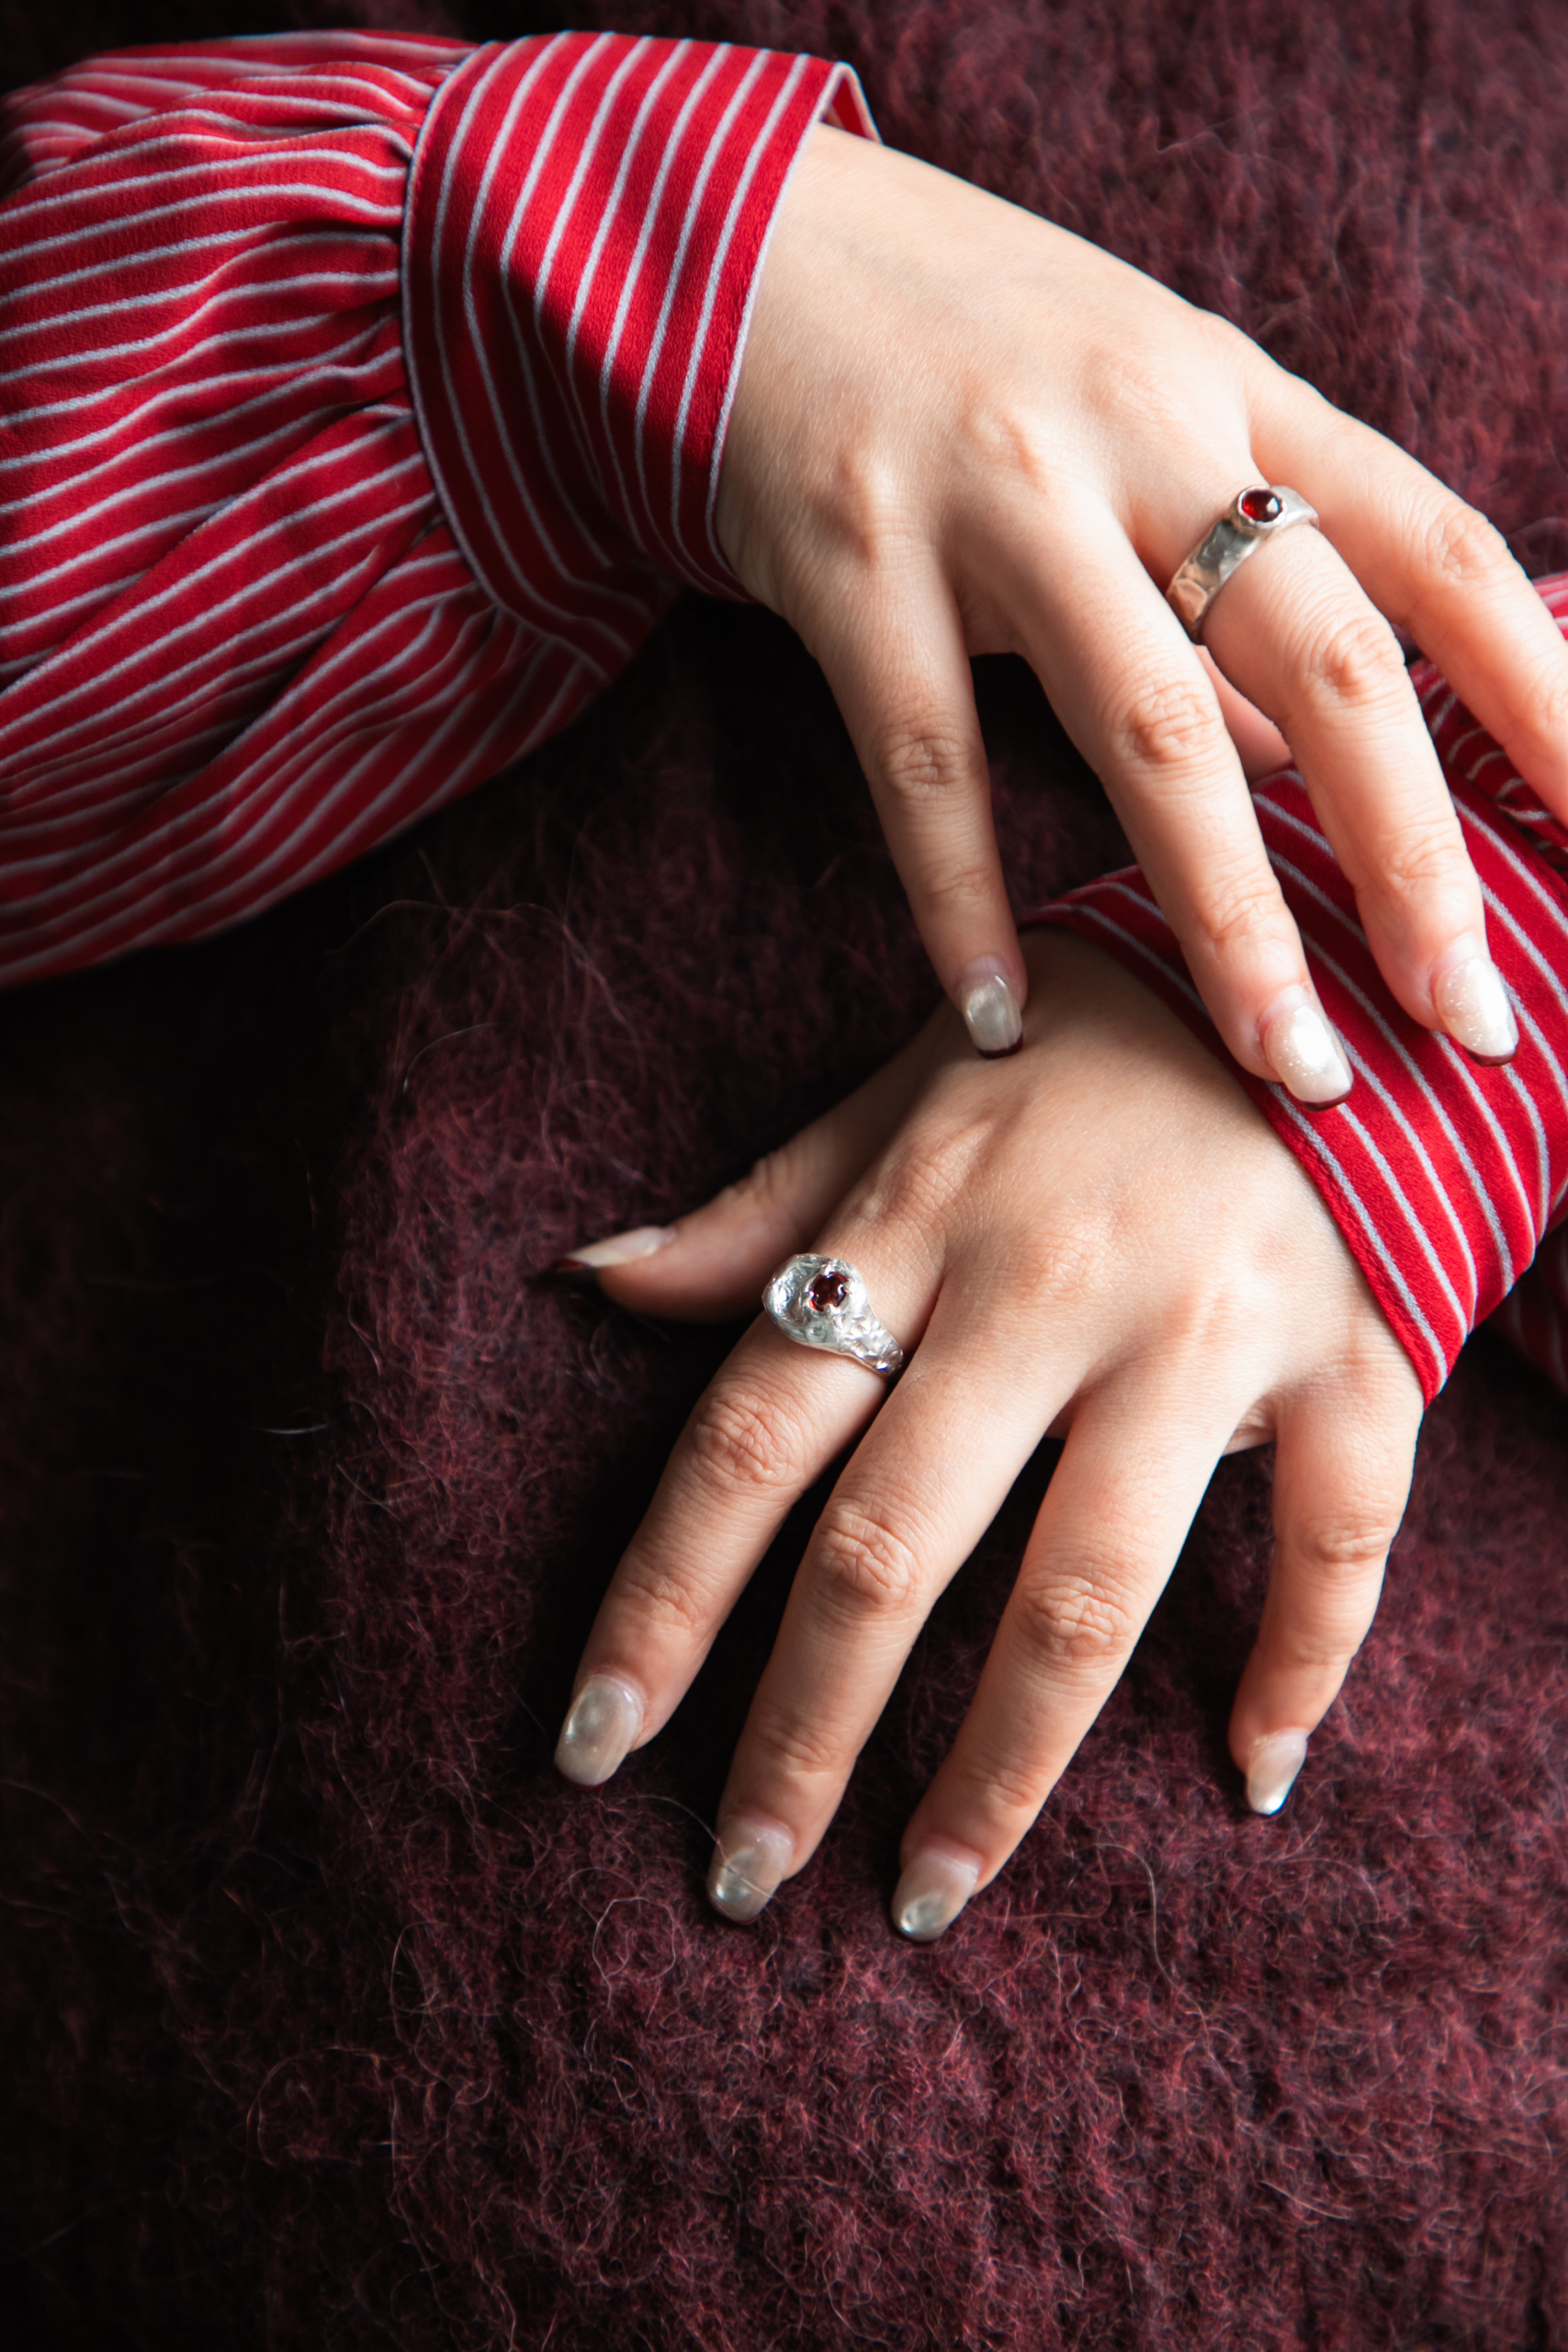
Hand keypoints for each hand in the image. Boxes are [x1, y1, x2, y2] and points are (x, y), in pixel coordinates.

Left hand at [553, 931, 1424, 1936]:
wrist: (1315, 954)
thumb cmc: (1083, 1043)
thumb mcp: (903, 1092)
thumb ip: (763, 1208)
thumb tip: (590, 1276)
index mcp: (916, 1217)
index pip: (750, 1442)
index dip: (663, 1604)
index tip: (595, 1747)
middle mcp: (1046, 1285)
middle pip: (887, 1553)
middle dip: (798, 1738)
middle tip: (742, 1878)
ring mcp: (1204, 1329)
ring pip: (1084, 1599)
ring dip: (997, 1774)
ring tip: (928, 1889)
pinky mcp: (1352, 1355)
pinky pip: (1333, 1546)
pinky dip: (1297, 1672)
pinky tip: (1247, 1770)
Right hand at [719, 125, 1567, 1089]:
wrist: (749, 253)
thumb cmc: (976, 358)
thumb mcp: (1145, 424)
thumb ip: (1238, 590)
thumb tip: (1328, 778)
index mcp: (1238, 394)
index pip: (1443, 554)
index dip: (1548, 702)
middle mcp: (1142, 434)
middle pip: (1332, 663)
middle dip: (1415, 863)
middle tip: (1468, 1019)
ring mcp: (998, 498)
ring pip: (1151, 734)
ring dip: (1231, 924)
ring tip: (1289, 1067)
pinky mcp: (854, 563)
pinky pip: (927, 766)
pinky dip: (963, 906)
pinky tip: (1004, 1019)